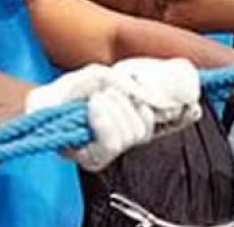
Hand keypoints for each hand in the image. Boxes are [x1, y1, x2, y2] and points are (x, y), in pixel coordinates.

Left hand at [24, 61, 200, 171]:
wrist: (41, 104)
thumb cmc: (73, 90)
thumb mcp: (102, 75)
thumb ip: (128, 80)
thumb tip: (151, 91)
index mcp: (139, 115)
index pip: (174, 119)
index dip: (185, 113)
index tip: (192, 104)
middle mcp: (131, 135)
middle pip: (151, 123)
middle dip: (133, 99)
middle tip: (112, 88)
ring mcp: (114, 149)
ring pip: (135, 131)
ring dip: (114, 106)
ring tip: (96, 98)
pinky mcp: (96, 158)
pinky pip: (114, 142)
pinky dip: (105, 120)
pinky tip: (94, 106)